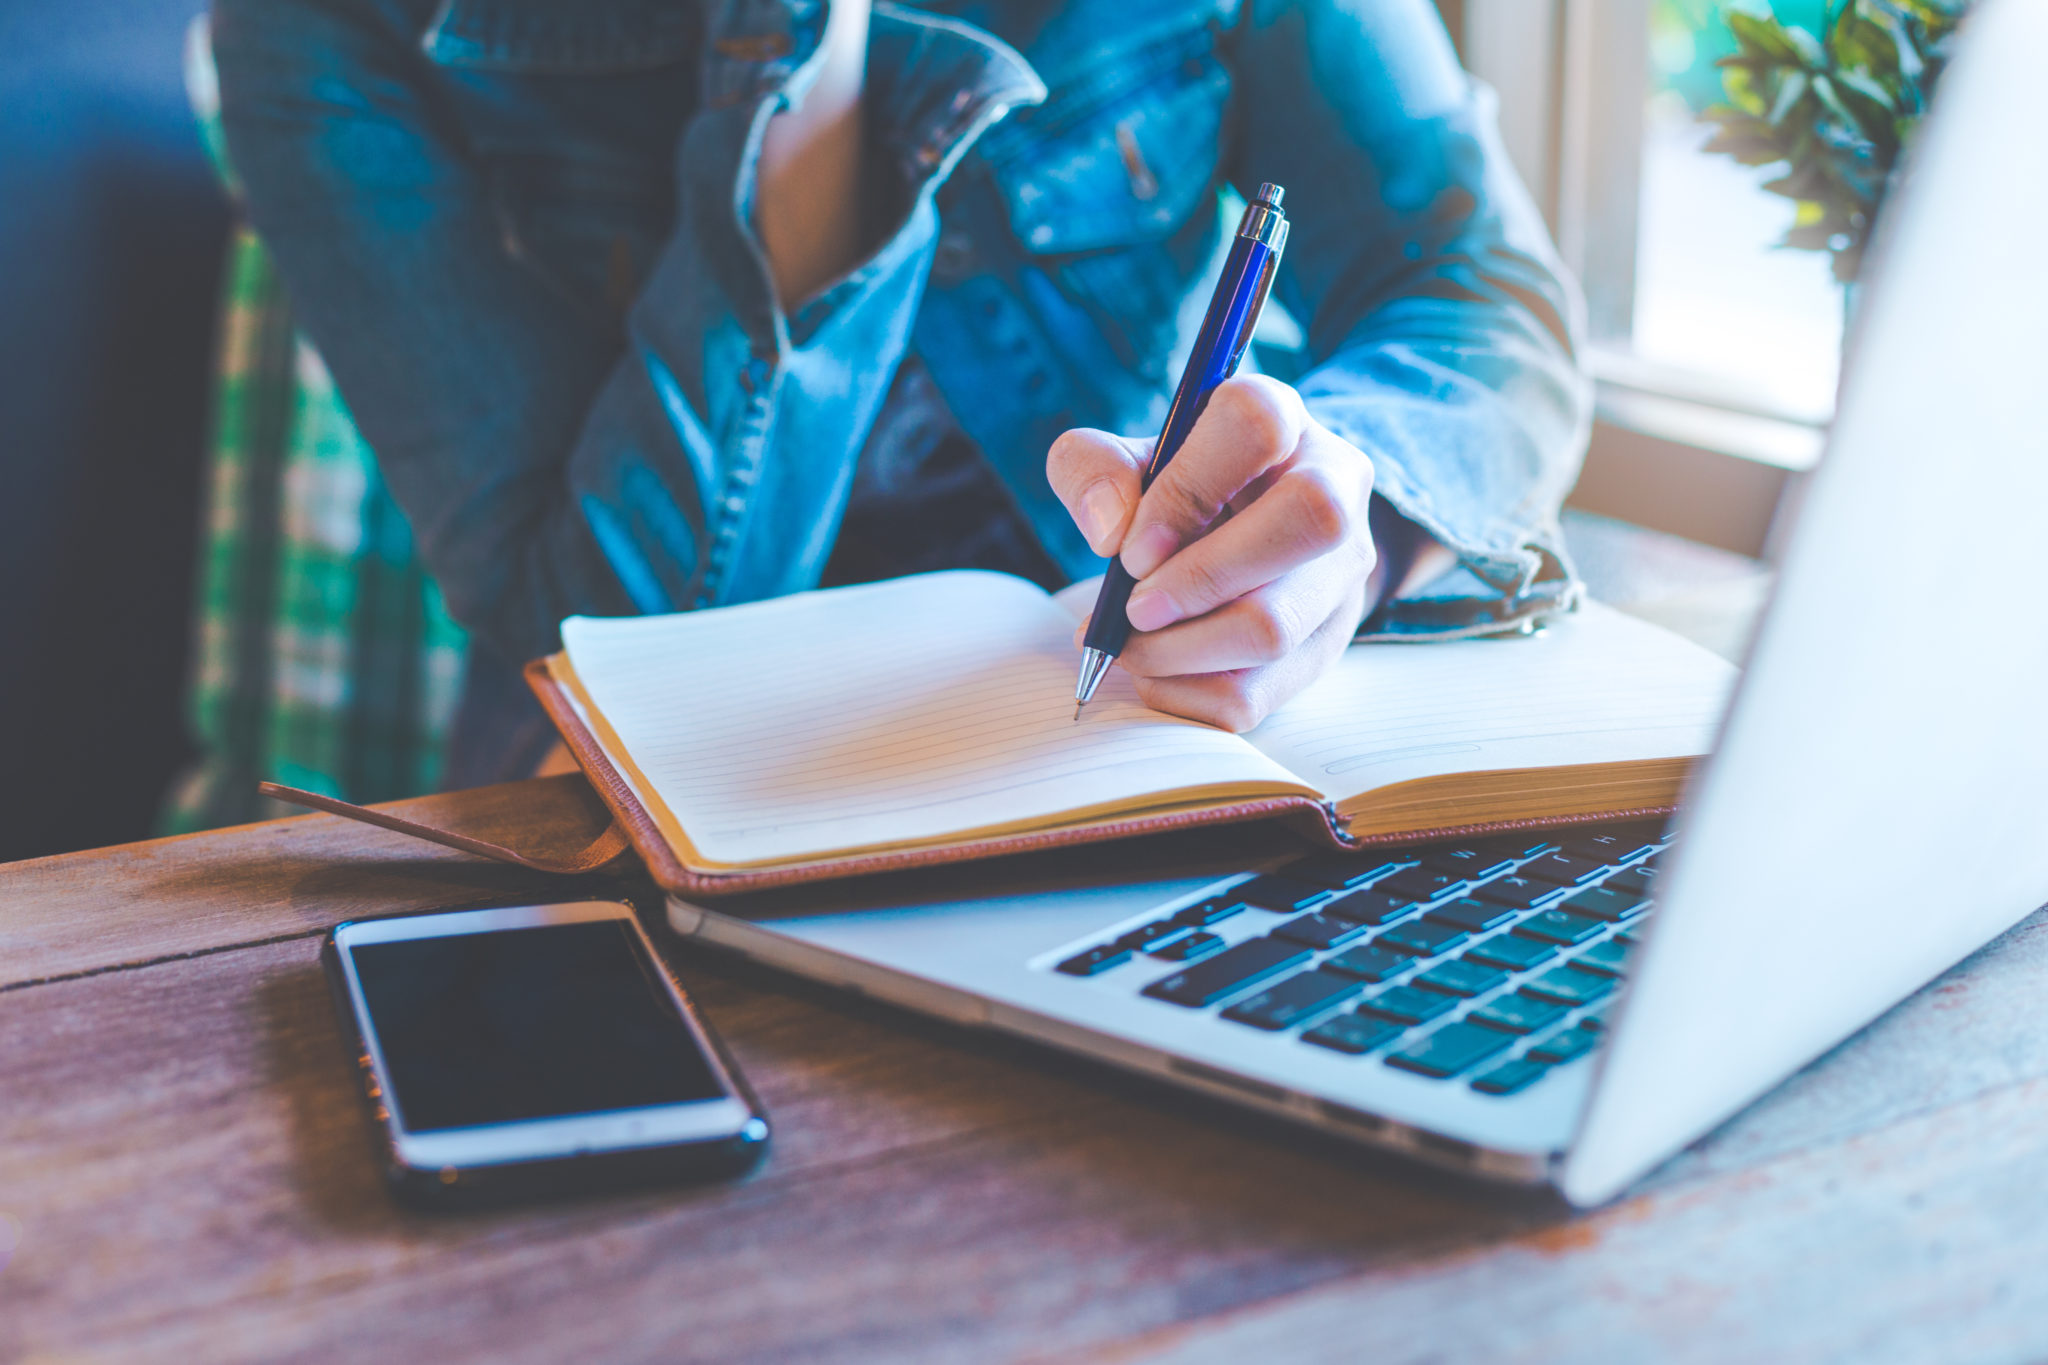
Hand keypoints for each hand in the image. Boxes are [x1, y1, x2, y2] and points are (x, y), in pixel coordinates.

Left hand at [1048, 375, 1378, 730]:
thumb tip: (1109, 531)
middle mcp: (1335, 487)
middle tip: (1133, 608)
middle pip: (1308, 522)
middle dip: (1200, 579)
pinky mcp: (1322, 649)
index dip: (1185, 488)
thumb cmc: (1182, 494)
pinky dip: (1184, 695)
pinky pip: (1253, 695)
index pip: (1256, 424)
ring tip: (1129, 643)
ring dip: (1179, 649)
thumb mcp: (1129, 461)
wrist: (1248, 543)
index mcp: (1283, 420)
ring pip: (1275, 626)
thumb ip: (1093, 468)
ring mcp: (1341, 575)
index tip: (1132, 544)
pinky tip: (1156, 671)